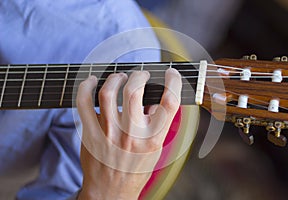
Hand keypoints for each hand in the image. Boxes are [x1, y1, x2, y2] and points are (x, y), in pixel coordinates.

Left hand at [76, 68, 181, 199]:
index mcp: (152, 139)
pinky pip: (83, 103)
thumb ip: (158, 124)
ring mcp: (108, 133)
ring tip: (120, 77)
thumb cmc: (135, 170)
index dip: (173, 81)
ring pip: (108, 92)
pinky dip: (86, 86)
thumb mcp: (156, 149)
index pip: (169, 102)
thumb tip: (154, 99)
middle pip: (134, 91)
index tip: (170, 74)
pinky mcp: (90, 133)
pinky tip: (92, 81)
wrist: (110, 192)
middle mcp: (130, 135)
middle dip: (139, 75)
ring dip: (116, 78)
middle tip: (140, 75)